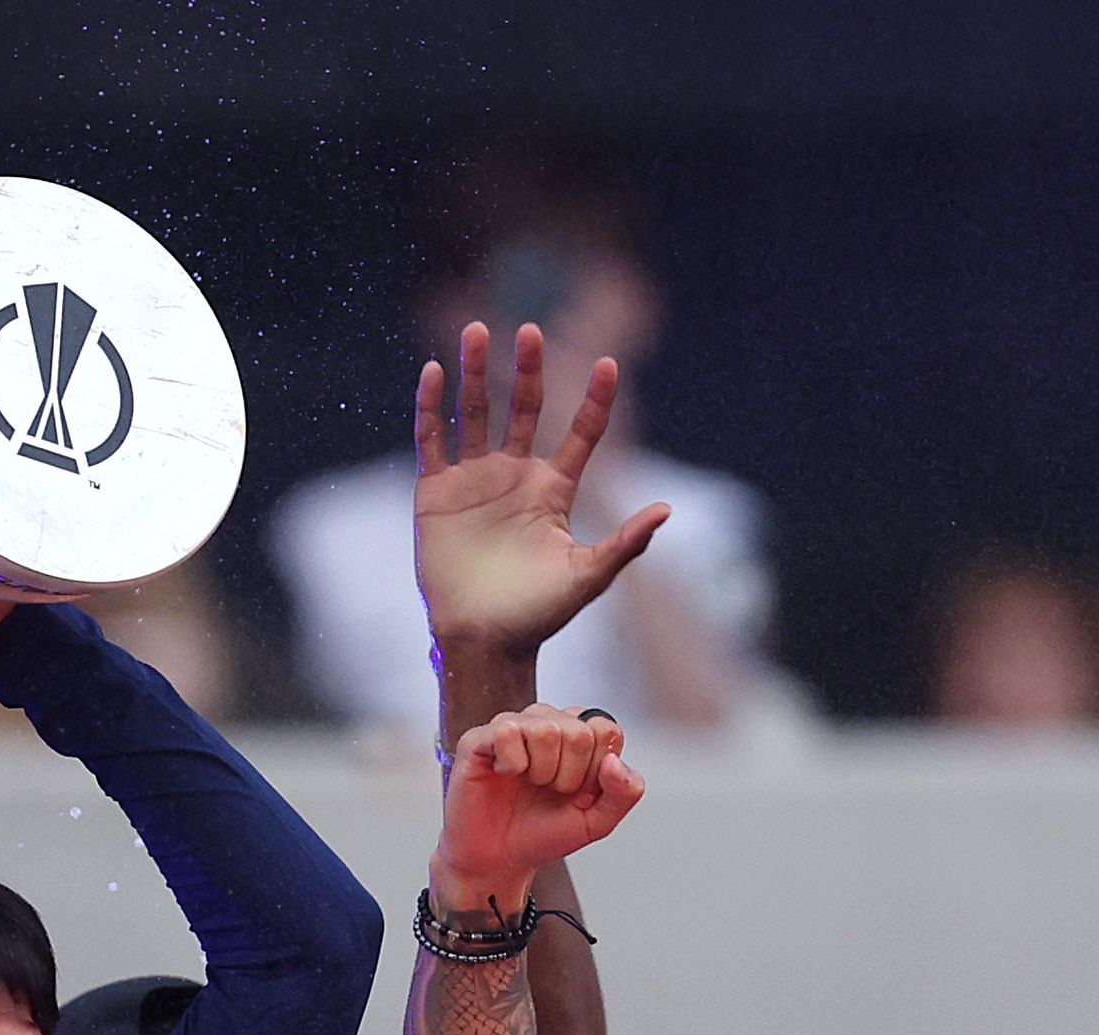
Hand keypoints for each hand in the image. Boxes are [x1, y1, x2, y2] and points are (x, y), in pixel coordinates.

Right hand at [414, 321, 669, 668]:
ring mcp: (474, 480)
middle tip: (530, 330)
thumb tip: (666, 509)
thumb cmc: (538, 614)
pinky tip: (434, 372)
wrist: (483, 640)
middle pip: (523, 409)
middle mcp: (515, 476)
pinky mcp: (437, 493)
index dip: (595, 400)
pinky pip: (433, 440)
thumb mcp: (587, 576)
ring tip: (477, 330)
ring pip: (476, 413)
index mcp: (553, 490)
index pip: (579, 433)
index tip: (609, 364)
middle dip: (527, 370)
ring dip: (475, 373)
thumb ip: (625, 543)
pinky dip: (432, 407)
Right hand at [432, 704, 643, 911]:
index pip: (606, 730)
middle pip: (579, 733)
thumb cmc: (542, 833)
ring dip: (542, 772)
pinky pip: (507, 732)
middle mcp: (547, 724)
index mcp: (577, 736)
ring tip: (529, 784)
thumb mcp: (598, 821)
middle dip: (570, 777)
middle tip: (550, 792)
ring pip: (546, 730)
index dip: (596, 770)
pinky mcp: (480, 738)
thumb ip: (624, 792)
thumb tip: (614, 762)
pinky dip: (511, 764)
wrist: (500, 860)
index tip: (579, 792)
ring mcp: (514, 727)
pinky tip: (505, 774)